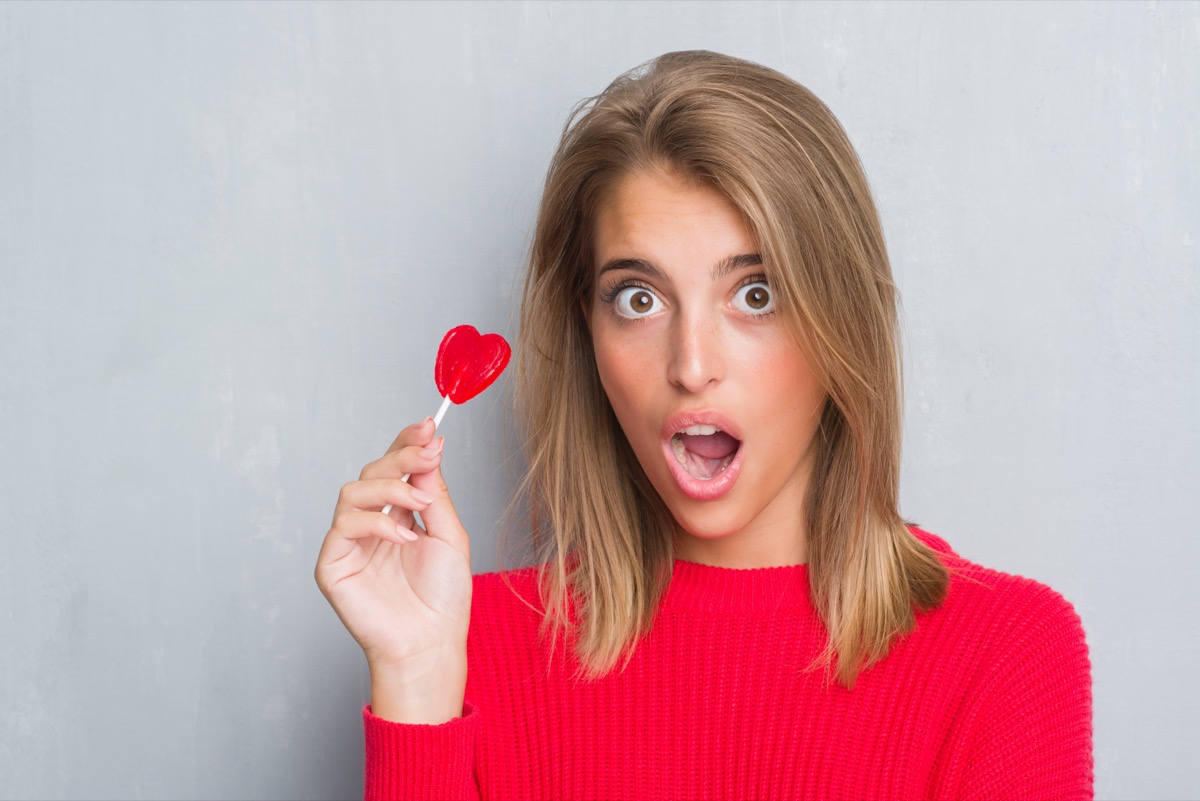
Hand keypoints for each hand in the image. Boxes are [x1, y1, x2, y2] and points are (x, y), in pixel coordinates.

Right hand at [314, 418, 470, 721]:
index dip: (406, 443)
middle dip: (400, 457)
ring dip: (390, 487)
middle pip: (371, 471)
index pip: (394, 468)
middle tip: (427, 452)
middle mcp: (370, 524)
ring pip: (353, 491)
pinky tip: (404, 535)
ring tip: (420, 503)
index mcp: (397, 514)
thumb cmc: (442, 598)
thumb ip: (435, 492)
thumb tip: (429, 449)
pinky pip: (344, 526)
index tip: (428, 425)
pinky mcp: (332, 564)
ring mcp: (348, 543)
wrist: (432, 643)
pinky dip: (376, 523)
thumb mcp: (449, 535)